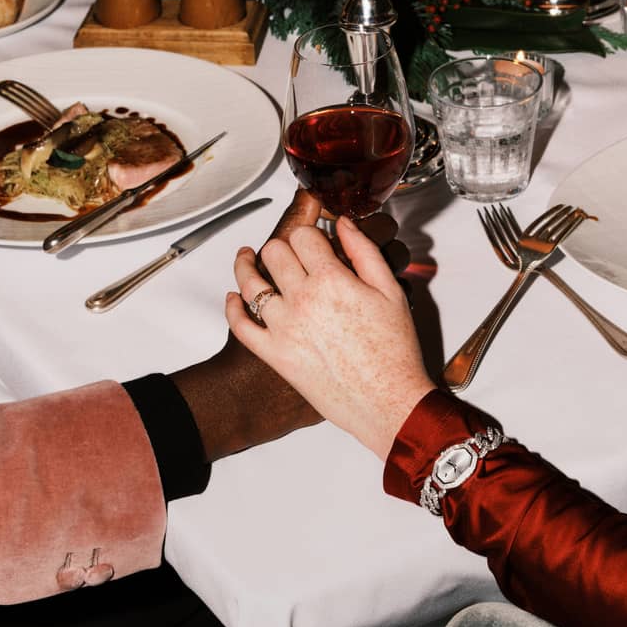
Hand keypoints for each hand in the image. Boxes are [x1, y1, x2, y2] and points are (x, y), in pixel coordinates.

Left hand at [225, 216, 435, 459]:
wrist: (388, 402)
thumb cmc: (394, 351)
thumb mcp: (390, 291)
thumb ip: (364, 251)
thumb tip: (342, 224)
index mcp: (331, 280)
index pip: (302, 235)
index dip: (308, 232)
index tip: (313, 238)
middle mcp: (302, 300)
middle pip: (274, 252)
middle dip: (282, 247)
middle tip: (289, 252)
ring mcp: (283, 328)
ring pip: (249, 282)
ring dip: (245, 265)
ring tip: (247, 258)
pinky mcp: (274, 355)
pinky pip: (241, 325)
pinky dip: (232, 307)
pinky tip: (235, 297)